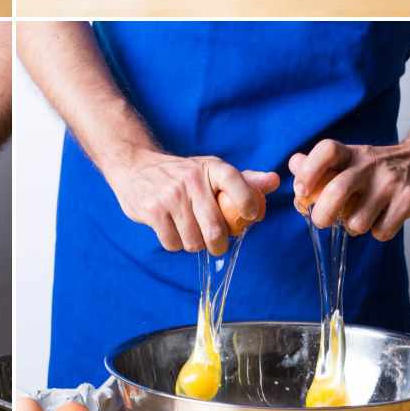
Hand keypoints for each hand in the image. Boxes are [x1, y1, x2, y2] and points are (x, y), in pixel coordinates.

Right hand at [107, 149, 277, 254]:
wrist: (135, 165)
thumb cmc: (182, 173)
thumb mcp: (211, 171)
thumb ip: (243, 180)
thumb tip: (274, 181)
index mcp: (210, 167)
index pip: (234, 180)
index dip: (247, 200)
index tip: (251, 216)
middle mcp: (191, 179)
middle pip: (215, 227)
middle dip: (219, 244)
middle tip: (217, 244)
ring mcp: (170, 196)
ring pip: (194, 241)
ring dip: (195, 244)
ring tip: (191, 233)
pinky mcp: (153, 211)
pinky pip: (173, 243)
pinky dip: (176, 244)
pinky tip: (173, 230)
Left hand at [287, 136, 409, 240]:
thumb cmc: (380, 166)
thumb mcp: (352, 159)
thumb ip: (321, 165)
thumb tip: (293, 165)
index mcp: (352, 154)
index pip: (326, 150)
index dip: (308, 171)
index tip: (302, 191)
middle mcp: (370, 165)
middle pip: (336, 191)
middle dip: (322, 215)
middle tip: (323, 221)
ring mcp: (390, 182)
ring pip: (357, 221)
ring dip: (355, 228)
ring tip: (362, 218)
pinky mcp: (409, 199)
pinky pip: (382, 231)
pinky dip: (379, 232)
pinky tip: (384, 219)